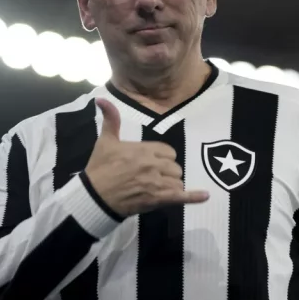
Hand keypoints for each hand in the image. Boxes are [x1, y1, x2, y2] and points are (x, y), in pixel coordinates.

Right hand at [84, 98, 208, 217]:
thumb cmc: (100, 169)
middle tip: (152, 178)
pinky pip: (181, 196)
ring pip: (177, 181)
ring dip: (171, 185)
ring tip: (157, 190)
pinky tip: (205, 196)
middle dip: (167, 172)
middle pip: (175, 167)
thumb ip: (110, 120)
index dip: (163, 158)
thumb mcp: (105, 142)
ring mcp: (157, 182)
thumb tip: (101, 100)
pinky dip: (193, 197)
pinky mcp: (158, 199)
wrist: (93, 197)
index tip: (152, 163)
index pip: (169, 152)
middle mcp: (153, 164)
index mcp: (144, 149)